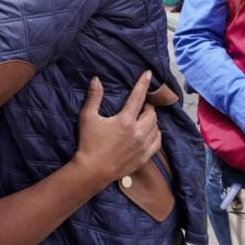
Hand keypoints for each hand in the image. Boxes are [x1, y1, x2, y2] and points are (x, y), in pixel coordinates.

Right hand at [73, 72, 161, 186]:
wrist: (93, 171)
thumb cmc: (88, 143)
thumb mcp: (87, 117)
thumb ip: (93, 97)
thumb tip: (96, 79)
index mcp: (125, 121)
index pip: (138, 97)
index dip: (143, 83)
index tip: (148, 73)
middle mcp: (138, 132)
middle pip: (151, 114)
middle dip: (148, 106)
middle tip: (141, 104)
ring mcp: (143, 146)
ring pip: (156, 127)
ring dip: (152, 120)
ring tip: (144, 117)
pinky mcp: (144, 157)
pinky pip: (157, 142)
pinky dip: (156, 134)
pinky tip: (150, 132)